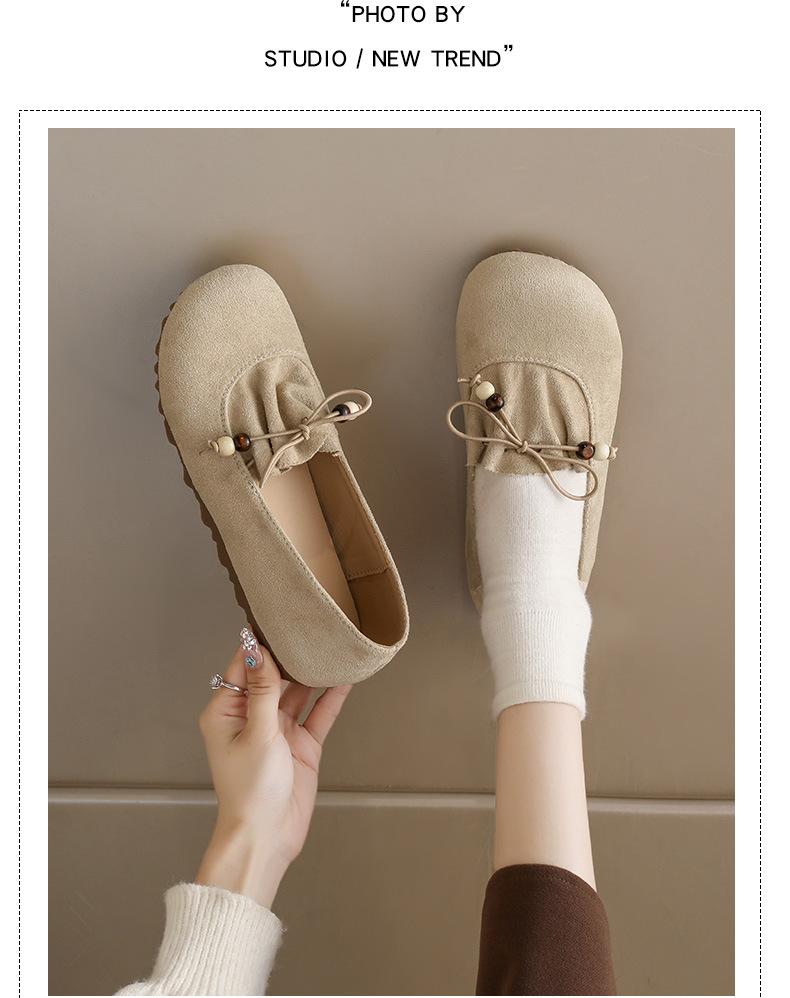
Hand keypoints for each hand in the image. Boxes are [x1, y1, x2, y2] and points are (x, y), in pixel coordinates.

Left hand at [195, 629, 350, 907]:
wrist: (267, 838)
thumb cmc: (250, 791)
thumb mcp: (257, 733)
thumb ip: (264, 690)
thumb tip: (258, 649)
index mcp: (226, 711)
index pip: (244, 666)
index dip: (260, 642)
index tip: (277, 616)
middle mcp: (251, 717)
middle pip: (273, 676)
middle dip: (290, 654)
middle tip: (310, 625)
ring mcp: (278, 731)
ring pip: (298, 692)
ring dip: (313, 673)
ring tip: (330, 646)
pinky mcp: (301, 745)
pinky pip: (318, 714)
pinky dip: (331, 697)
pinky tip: (345, 679)